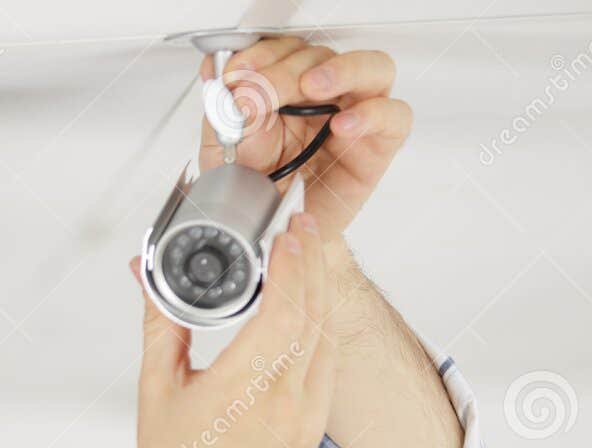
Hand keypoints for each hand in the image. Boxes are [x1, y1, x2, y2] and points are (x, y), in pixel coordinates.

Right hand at [130, 212, 336, 447]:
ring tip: (306, 256)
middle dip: (312, 263)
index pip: (287, 310)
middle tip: (304, 224)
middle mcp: (285, 404)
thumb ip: (161, 322)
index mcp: (242, 392)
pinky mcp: (315, 431)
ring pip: (326, 339)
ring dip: (319, 293)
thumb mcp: (157, 390)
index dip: (294, 263)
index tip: (289, 229)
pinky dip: (318, 330)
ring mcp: (307, 420)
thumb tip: (147, 271)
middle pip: (315, 315)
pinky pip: (326, 366)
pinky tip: (307, 309)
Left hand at [198, 37, 409, 244]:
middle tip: (259, 94)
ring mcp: (355, 115)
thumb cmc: (255, 190)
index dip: (261, 55)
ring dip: (340, 71)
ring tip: (310, 86)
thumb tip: (215, 70)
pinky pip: (394, 116)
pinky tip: (341, 125)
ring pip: (372, 68)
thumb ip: (222, 109)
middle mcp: (324, 95)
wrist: (271, 236)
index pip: (285, 49)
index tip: (237, 73)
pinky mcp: (378, 145)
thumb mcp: (226, 148)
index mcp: (287, 87)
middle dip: (285, 71)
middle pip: (322, 57)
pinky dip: (372, 113)